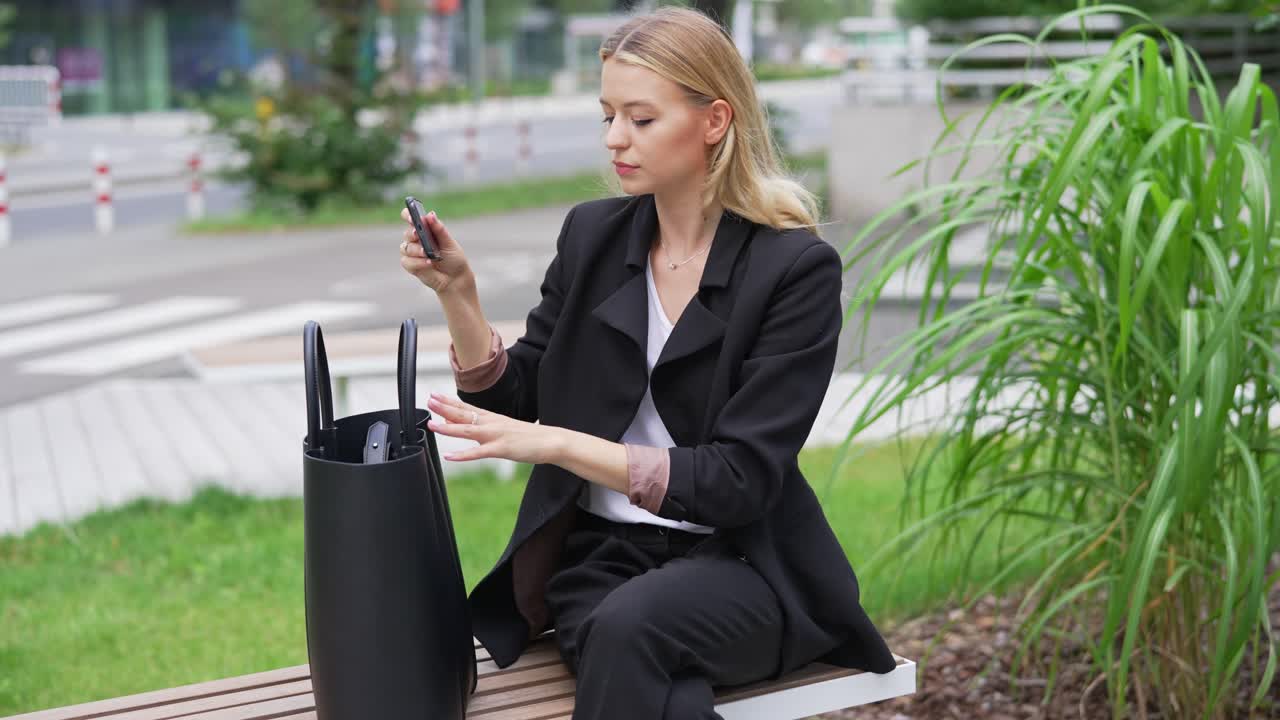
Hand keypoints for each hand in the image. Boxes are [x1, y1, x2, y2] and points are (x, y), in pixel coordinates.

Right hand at [399, 207, 474, 295]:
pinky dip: (417, 262)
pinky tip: (428, 263)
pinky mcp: (411, 266)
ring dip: (416, 250)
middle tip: (418, 233)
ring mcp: (412, 253)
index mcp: (425, 230)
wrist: (455, 279)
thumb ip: (439, 229)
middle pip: (407, 233)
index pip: (410, 218)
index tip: (410, 215)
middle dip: (412, 233)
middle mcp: (416, 240)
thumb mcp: (449, 242)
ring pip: (406, 247)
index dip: (407, 214)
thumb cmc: (453, 258)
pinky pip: (407, 262)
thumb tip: (430, 215)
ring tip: (428, 253)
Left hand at [426, 392, 559, 464]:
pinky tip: (449, 456)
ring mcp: (496, 435)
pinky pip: (478, 452)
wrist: (550, 441)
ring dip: (448, 427)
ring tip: (431, 425)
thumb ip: (482, 427)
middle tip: (429, 400)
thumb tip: (463, 424)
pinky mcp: (501, 449)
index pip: (466, 407)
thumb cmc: (528, 436)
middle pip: (464, 414)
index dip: (449, 402)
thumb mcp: (503, 428)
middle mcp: (491, 423)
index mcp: (492, 418)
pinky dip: (463, 455)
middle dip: (444, 407)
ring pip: (467, 430)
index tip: (434, 396)